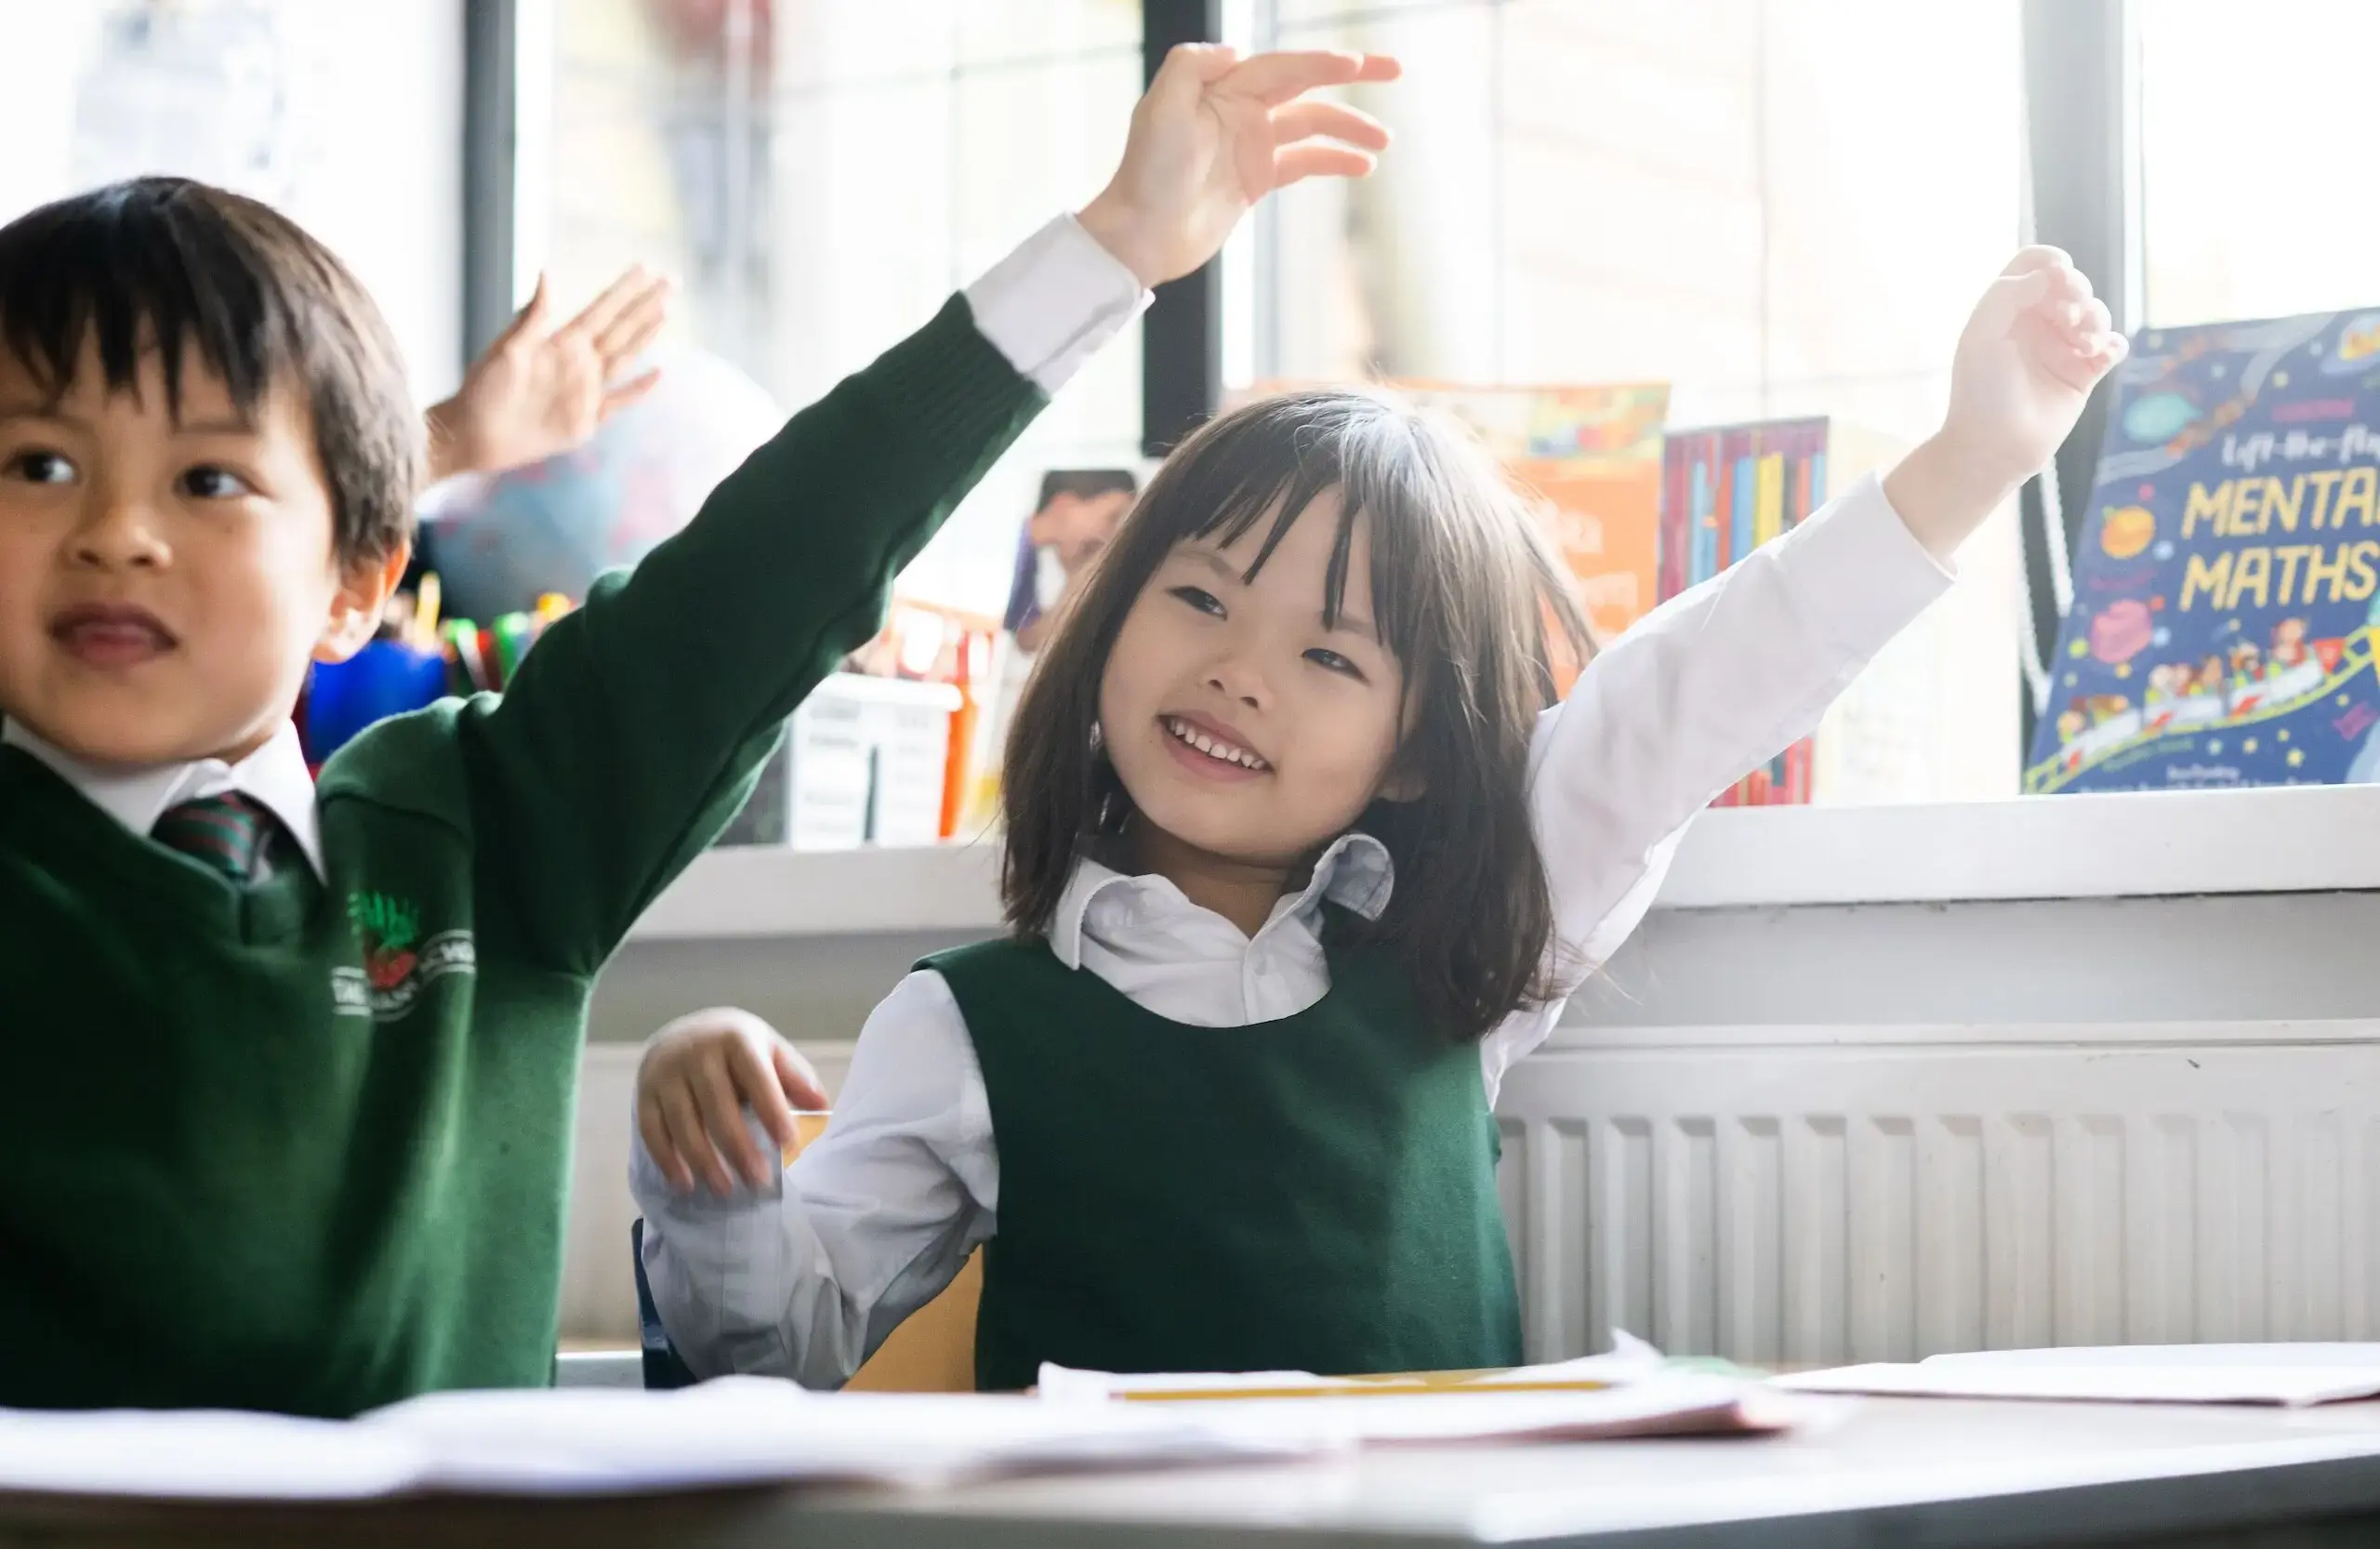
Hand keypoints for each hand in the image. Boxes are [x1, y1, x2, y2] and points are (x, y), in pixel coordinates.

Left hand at [425, 267, 671, 481]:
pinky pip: (620, 401)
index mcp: (562, 343)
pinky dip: (639, 389)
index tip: (647, 268)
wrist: (473, 433)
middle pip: (622, 328)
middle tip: (672, 281)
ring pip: (625, 357)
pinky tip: (658, 373)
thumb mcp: (507, 349)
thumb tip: (547, 274)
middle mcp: (579, 363)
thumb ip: (533, 316)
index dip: (625, 290)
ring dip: (646, 335)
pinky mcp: (585, 420)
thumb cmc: (483, 389)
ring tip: (665, 312)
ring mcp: (585, 391)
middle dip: (646, 304)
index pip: (602, 310)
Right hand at [636, 1007, 829, 1195]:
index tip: (789, 1143)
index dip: (772, 1110)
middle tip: (758, 1180)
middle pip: (717, 1106)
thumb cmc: (737, 1051)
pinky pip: (652, 1131)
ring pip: (684, 1124)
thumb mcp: (768, 1051)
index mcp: (736, 1039)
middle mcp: (697, 1053)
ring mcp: (666, 1073)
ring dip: (705, 1161)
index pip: (756, 1077)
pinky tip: (685, 1183)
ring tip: (726, 1189)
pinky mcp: (644, 1093)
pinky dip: (668, 1160)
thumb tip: (821, 1107)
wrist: (682, 1033)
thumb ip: (794, 1077)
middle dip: (738, 1147)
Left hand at [1077, 44, 1400, 287]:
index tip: (1357, 65)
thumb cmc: (1146, 171)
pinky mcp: (1255, 179)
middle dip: (1351, 76)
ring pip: (1312, 125)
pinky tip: (1362, 166)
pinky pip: (1304, 162)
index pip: (1284, 66)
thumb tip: (1238, 50)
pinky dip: (1333, 160)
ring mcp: (1250, 144)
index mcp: (1222, 87)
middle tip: (1395, 71)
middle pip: (1306, 84)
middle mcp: (1240, 109)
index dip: (1322, 63)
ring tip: (1384, 141)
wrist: (1140, 234)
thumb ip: (1194, 64)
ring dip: (1350, 128)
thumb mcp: (1160, 106)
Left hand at [1886, 247, 2128, 559]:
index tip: (2060, 276)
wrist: (1994, 446)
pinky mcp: (2083, 373)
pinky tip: (2102, 353)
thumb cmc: (1981, 390)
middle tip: (2071, 317)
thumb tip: (2053, 272)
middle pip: (2074, 283)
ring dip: (2098, 319)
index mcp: (2008, 308)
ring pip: (2097, 312)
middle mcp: (2036, 323)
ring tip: (2086, 342)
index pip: (2037, 263)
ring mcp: (2061, 347)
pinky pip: (2113, 345)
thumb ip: (2009, 293)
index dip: (2053, 261)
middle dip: (2080, 291)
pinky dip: (2114, 343)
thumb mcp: (1982, 333)